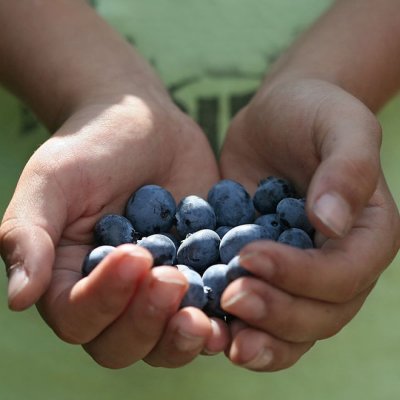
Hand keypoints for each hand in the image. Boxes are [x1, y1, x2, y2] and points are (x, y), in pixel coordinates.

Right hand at [0, 88, 228, 367]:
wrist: (144, 124)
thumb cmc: (92, 146)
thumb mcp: (53, 179)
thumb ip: (28, 233)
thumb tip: (18, 299)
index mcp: (69, 279)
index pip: (77, 317)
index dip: (104, 300)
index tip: (134, 256)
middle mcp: (113, 296)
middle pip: (122, 344)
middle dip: (148, 322)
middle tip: (173, 279)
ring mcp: (157, 291)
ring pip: (165, 342)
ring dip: (184, 338)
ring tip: (204, 314)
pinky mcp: (197, 276)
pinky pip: (208, 314)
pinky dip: (221, 318)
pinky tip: (239, 301)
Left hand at [219, 78, 399, 370]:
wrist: (275, 119)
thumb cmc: (312, 113)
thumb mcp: (339, 124)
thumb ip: (347, 168)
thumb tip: (332, 223)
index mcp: (367, 235)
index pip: (344, 274)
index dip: (301, 275)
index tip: (250, 256)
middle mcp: (340, 265)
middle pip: (321, 315)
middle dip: (276, 314)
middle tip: (230, 298)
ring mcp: (301, 275)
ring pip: (292, 330)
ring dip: (259, 340)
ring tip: (220, 337)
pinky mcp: (266, 273)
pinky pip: (259, 316)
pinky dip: (237, 330)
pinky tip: (209, 328)